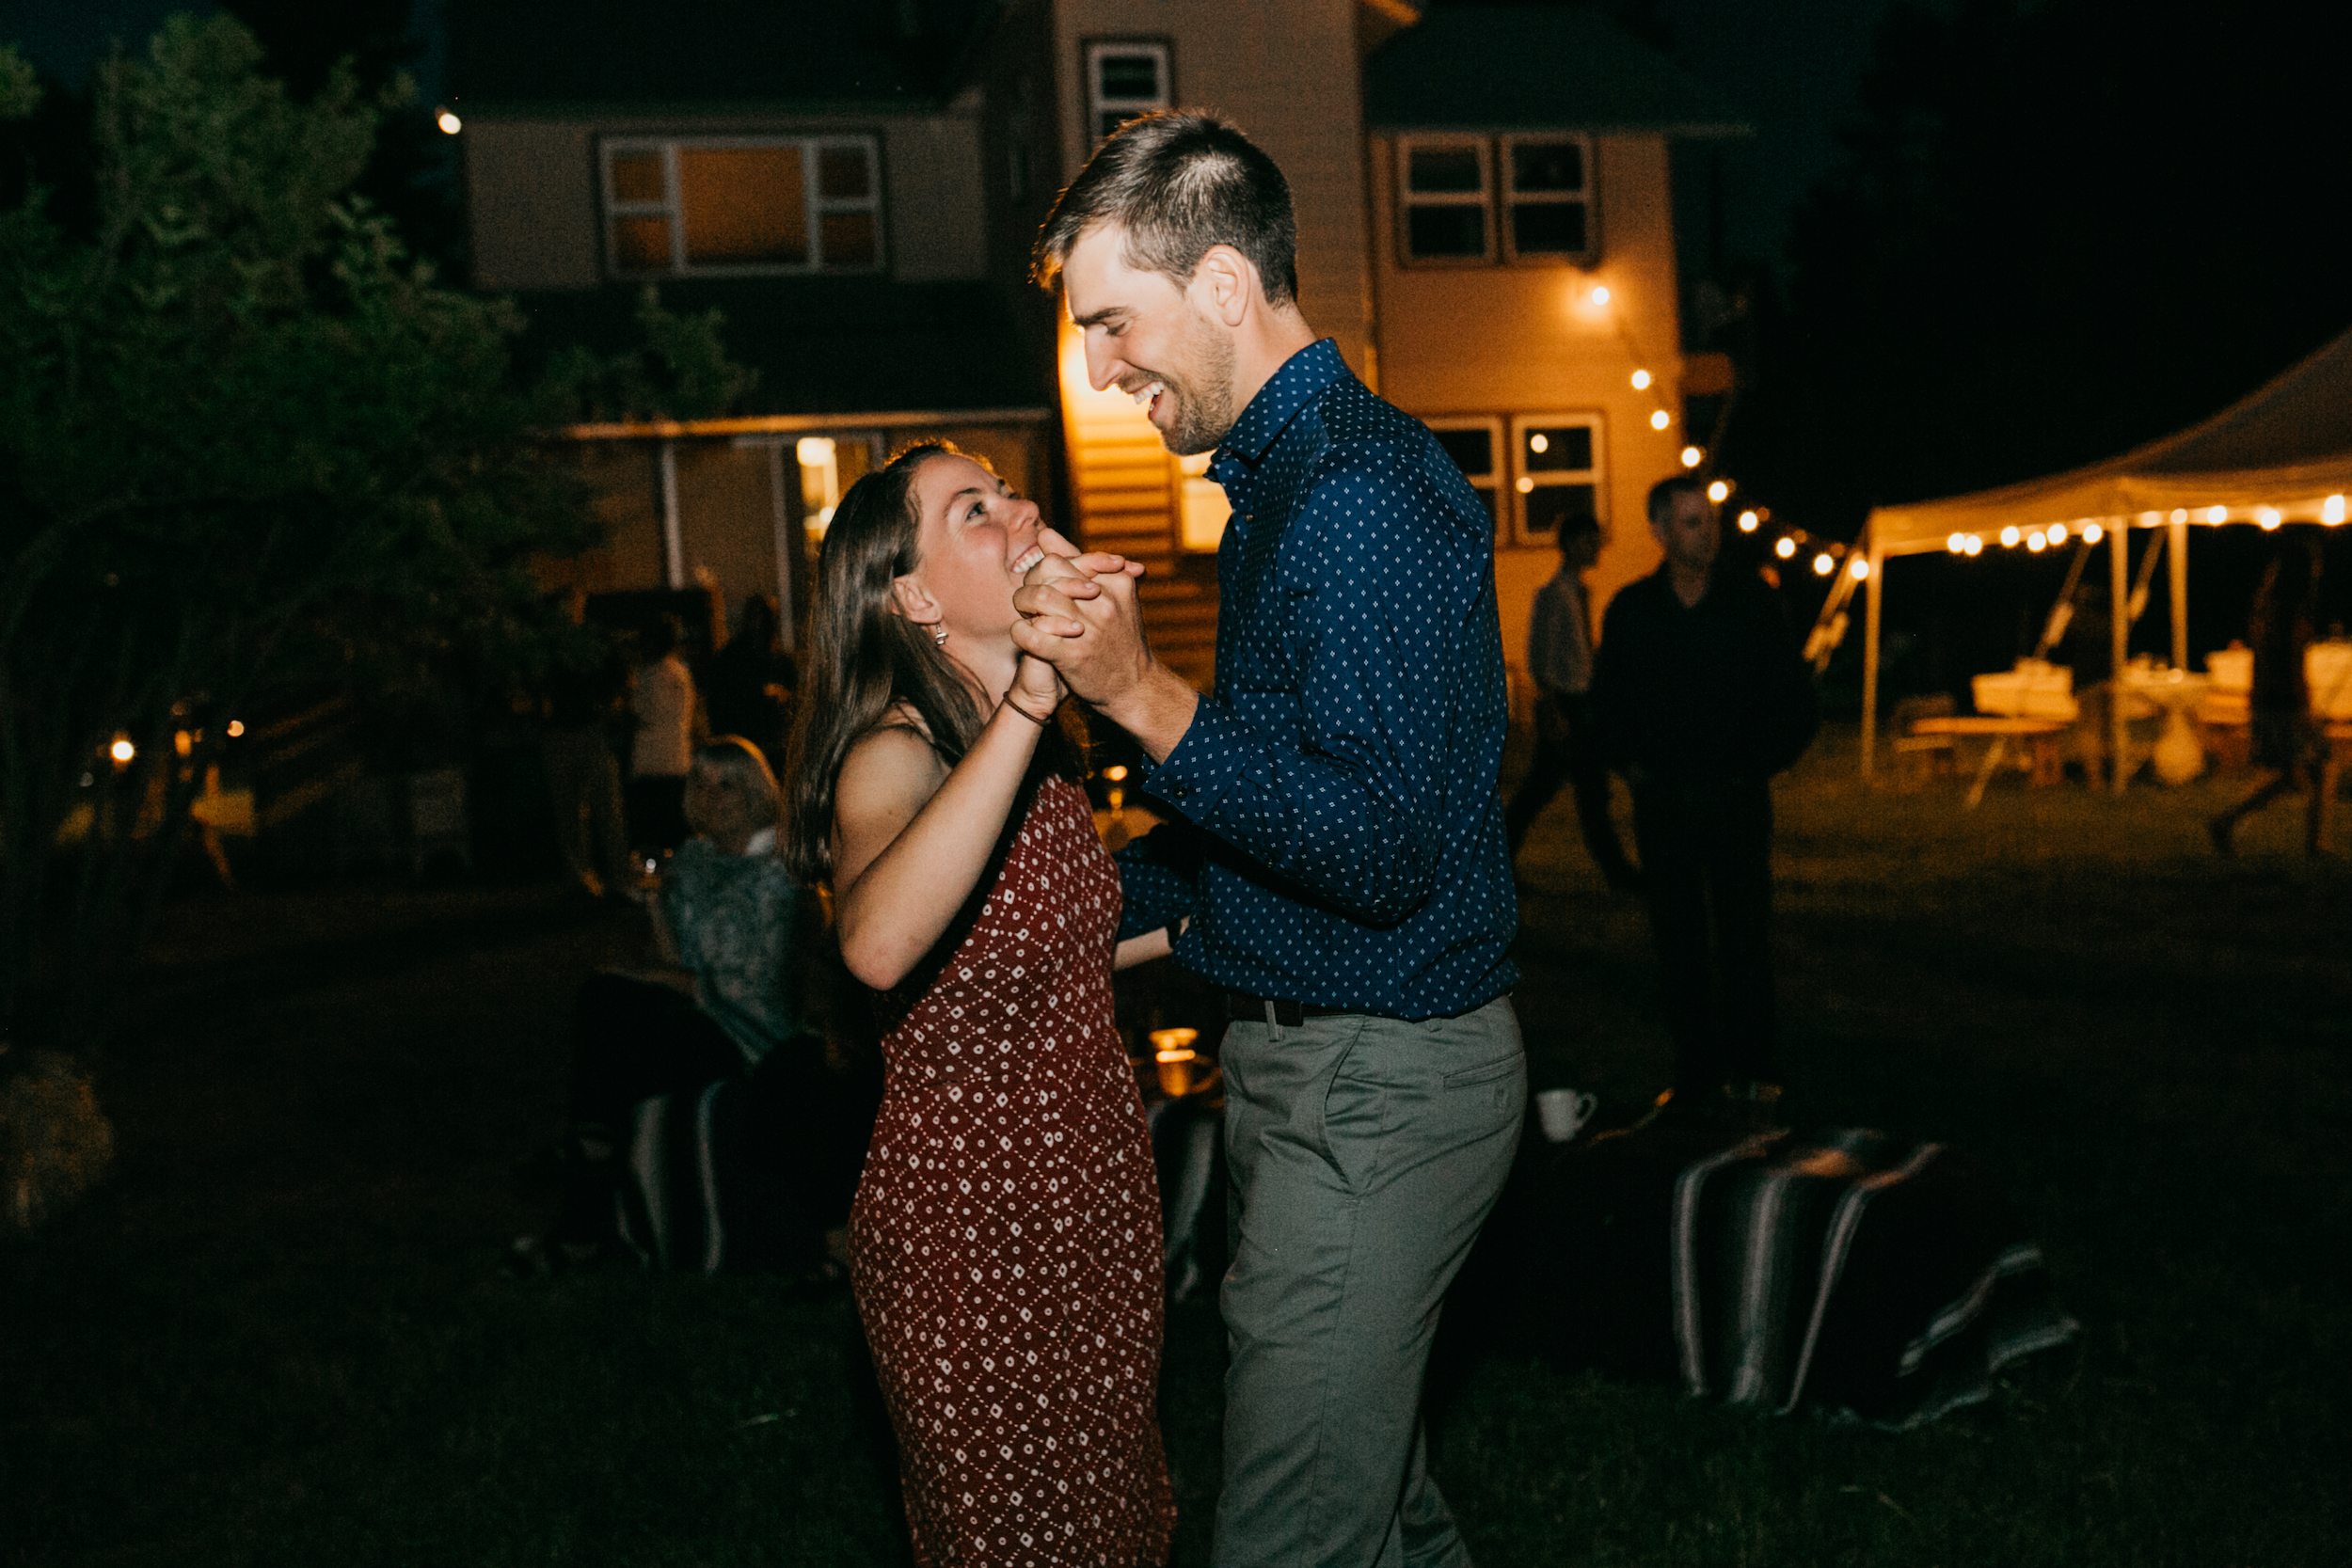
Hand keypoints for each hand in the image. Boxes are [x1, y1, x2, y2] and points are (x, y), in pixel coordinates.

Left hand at [1012, 528, 1197, 760]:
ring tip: (1026, 616)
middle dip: (1029, 585)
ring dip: (1022, 607)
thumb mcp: (1111, 595)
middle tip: (1028, 600)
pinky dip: (1021, 633)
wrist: (1135, 687)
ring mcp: (1089, 628)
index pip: (1060, 559)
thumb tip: (1045, 534)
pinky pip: (1032, 634)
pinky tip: (1025, 636)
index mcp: (1114, 582)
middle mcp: (1103, 601)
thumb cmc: (1118, 638)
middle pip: (1047, 574)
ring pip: (1038, 599)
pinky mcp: (1072, 655)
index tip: (1043, 586)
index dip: (1042, 571)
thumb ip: (1078, 562)